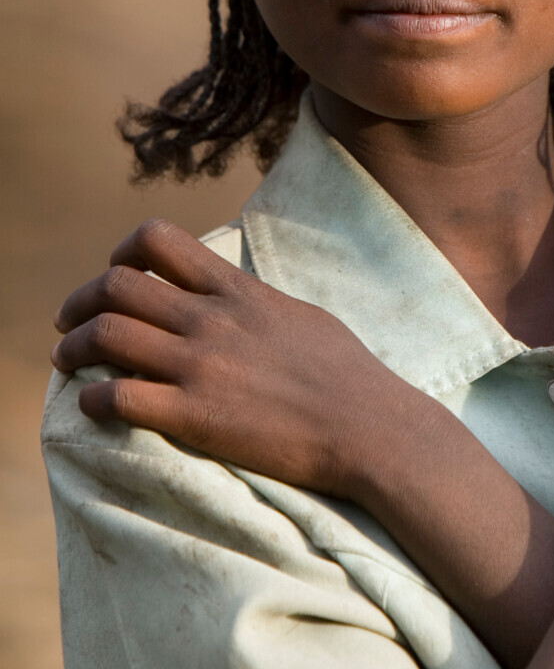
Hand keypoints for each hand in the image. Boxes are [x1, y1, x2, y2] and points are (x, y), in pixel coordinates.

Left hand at [51, 217, 410, 495]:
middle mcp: (212, 320)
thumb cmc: (349, 376)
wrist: (370, 428)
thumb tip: (234, 295)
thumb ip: (255, 301)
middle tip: (71, 323)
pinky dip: (93, 399)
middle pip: (116, 286)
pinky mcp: (194, 416)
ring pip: (106, 336)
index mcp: (238, 291)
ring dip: (74, 348)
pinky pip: (118, 397)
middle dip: (81, 301)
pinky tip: (95, 407)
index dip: (122, 253)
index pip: (159, 240)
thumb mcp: (301, 315)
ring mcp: (201, 367)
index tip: (117, 274)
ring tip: (68, 363)